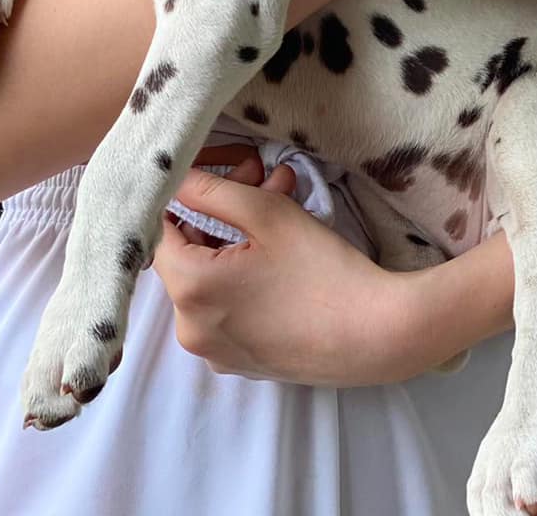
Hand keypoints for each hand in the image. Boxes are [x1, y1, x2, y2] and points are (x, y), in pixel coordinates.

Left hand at [153, 154, 410, 384]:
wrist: (378, 335)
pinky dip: (242, 278)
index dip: (187, 196)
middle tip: (263, 180)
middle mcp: (190, 328)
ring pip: (208, 279)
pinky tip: (280, 256)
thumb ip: (212, 189)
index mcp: (189, 290)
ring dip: (234, 241)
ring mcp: (214, 351)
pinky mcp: (239, 362)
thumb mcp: (266, 214)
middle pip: (187, 254)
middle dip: (220, 213)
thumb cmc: (323, 271)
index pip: (159, 230)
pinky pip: (225, 309)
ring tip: (279, 209)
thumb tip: (174, 176)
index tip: (220, 174)